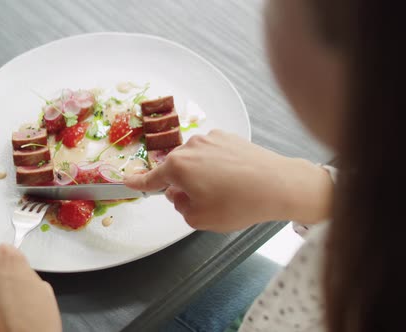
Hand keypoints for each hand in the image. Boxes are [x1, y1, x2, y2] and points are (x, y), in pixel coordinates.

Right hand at [125, 130, 332, 231]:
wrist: (278, 184)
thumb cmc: (238, 204)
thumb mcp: (200, 219)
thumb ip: (181, 208)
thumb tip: (181, 195)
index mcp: (178, 166)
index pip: (151, 178)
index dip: (138, 183)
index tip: (127, 181)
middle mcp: (191, 147)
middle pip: (177, 170)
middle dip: (184, 186)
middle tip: (206, 202)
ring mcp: (211, 138)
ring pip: (197, 162)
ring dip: (203, 175)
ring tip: (227, 191)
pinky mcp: (230, 137)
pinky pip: (214, 154)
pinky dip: (219, 166)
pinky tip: (236, 178)